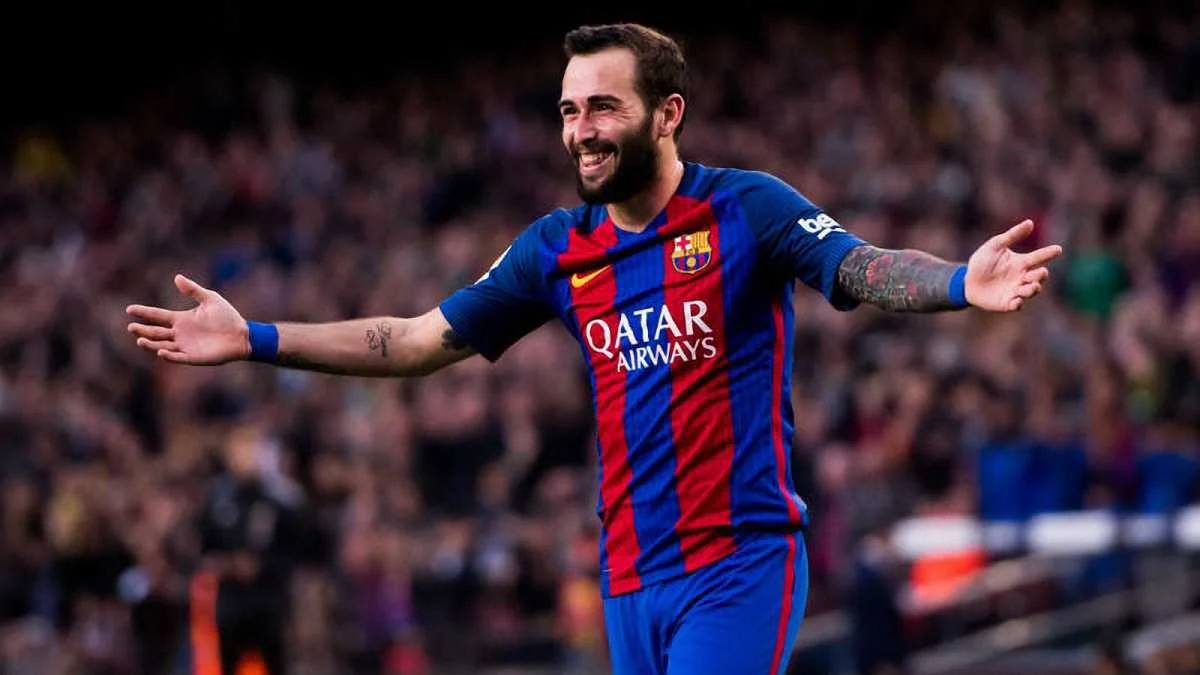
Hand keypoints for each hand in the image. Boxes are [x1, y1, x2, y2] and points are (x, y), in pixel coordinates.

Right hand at [126, 274, 249, 364]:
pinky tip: (160, 351)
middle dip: (143, 330)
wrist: (242, 334)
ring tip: (140, 340)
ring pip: (162, 345)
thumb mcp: (210, 299)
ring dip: (151, 344)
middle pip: (155, 332)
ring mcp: (185, 346)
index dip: (144, 313)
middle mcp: (179, 333)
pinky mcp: (193, 357)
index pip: (157, 316)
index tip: (130, 309)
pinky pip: (178, 357)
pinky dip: (169, 355)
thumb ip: (193, 290)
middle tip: (131, 327)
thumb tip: (177, 277)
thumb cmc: (227, 316)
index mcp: (181, 319)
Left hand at [965, 219, 1062, 311]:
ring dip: (1033, 289)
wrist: (967, 280)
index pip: (1038, 257)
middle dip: (1041, 275)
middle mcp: (1022, 277)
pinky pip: (1016, 305)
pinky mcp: (1007, 303)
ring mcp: (1016, 291)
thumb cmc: (982, 261)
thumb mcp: (995, 245)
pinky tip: (1017, 300)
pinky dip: (1018, 303)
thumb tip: (1030, 222)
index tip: (1057, 249)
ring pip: (1031, 291)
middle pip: (1038, 277)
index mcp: (1021, 263)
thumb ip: (1012, 235)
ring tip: (1031, 286)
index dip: (1048, 253)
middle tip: (1041, 272)